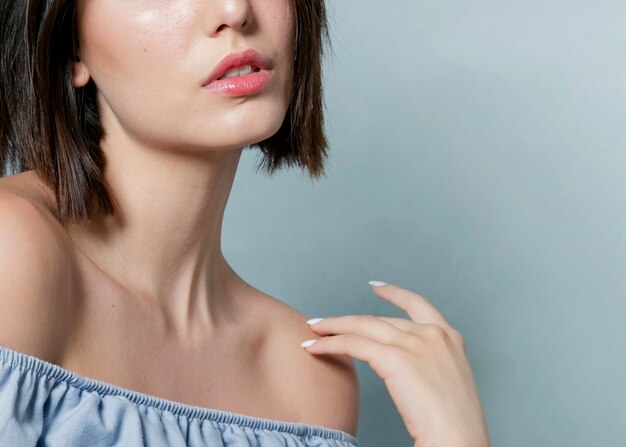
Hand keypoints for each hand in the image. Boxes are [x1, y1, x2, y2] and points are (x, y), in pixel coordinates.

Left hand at [301, 282, 490, 446]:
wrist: (459, 440)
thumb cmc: (455, 425)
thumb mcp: (449, 382)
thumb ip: (428, 365)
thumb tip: (407, 368)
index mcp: (449, 338)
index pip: (417, 304)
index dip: (394, 293)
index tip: (377, 286)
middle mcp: (432, 334)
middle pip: (380, 318)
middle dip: (348, 319)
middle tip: (326, 322)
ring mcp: (414, 343)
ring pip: (362, 325)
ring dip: (333, 326)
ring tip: (313, 329)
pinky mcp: (395, 358)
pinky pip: (353, 344)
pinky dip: (330, 344)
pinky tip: (315, 347)